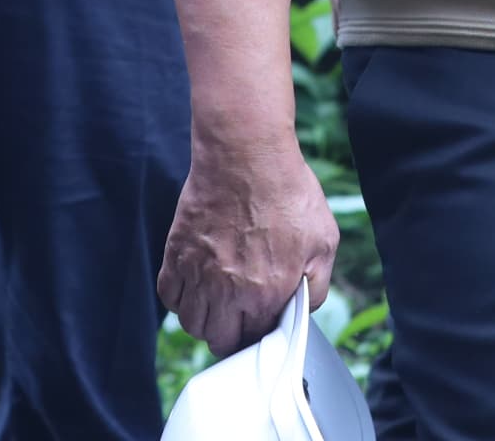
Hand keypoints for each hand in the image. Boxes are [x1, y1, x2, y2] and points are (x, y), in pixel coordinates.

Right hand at [160, 131, 337, 354]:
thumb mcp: (324, 240)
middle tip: (238, 318)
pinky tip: (196, 285)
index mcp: (268, 293)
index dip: (258, 334)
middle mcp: (229, 291)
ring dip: (205, 320)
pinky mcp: (176, 253)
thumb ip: (317, 284)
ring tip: (217, 305)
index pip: (255, 339)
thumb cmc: (288, 192)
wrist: (246, 155)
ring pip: (192, 323)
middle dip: (231, 335)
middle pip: (219, 340)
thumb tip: (303, 306)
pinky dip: (180, 298)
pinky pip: (169, 295)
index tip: (261, 323)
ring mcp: (198, 274)